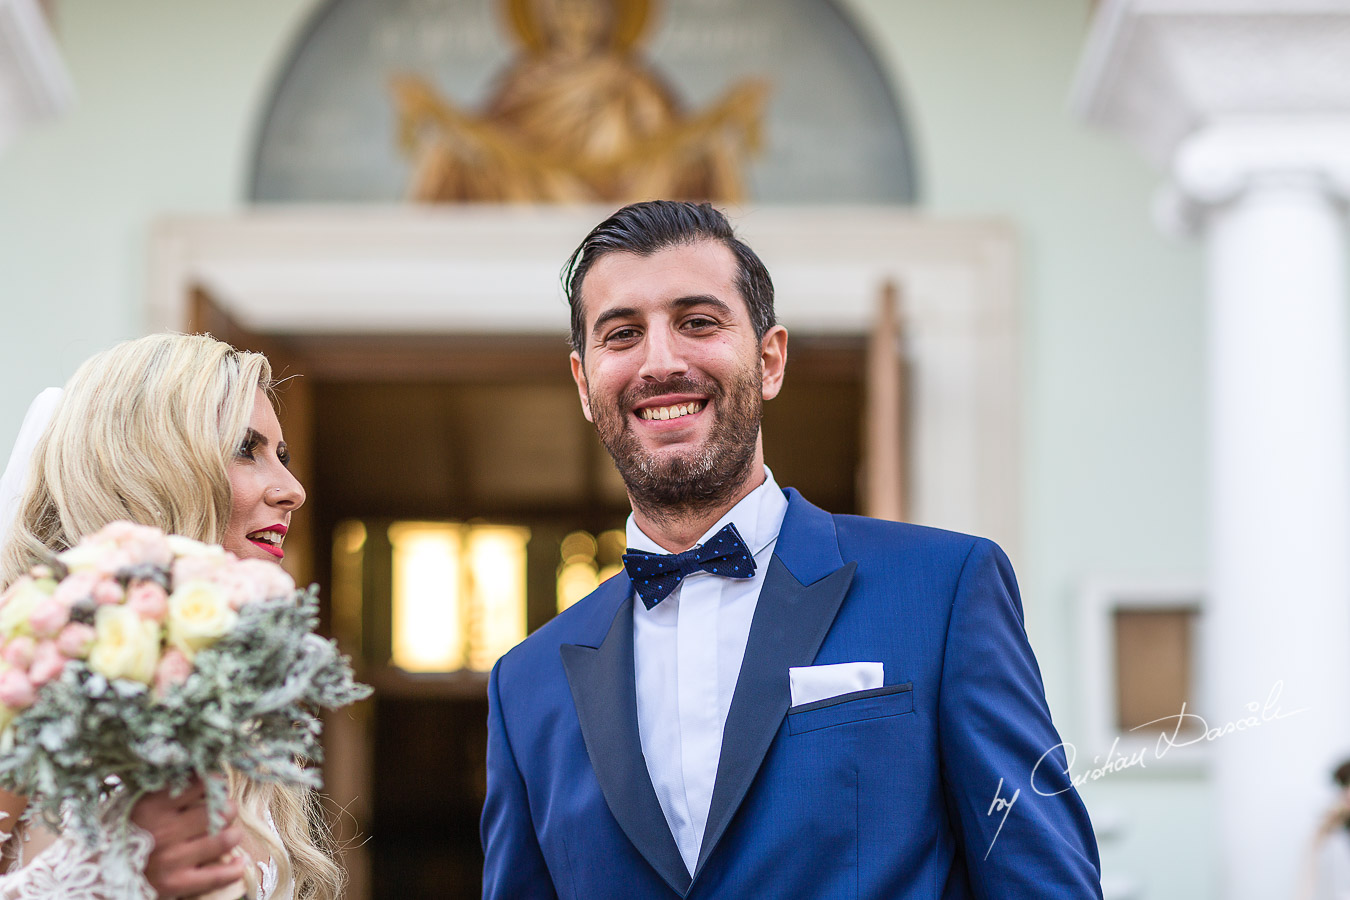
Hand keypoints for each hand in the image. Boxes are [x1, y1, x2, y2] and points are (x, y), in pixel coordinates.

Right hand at [130, 779, 245, 898]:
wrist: (97, 876)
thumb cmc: (120, 834)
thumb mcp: (133, 804)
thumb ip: (164, 788)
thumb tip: (199, 769)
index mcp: (152, 806)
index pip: (202, 783)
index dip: (215, 783)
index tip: (215, 786)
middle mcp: (163, 831)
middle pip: (220, 810)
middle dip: (226, 808)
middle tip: (222, 812)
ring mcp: (171, 859)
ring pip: (225, 838)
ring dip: (233, 834)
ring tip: (229, 833)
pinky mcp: (176, 884)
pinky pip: (219, 875)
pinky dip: (235, 868)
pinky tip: (238, 862)